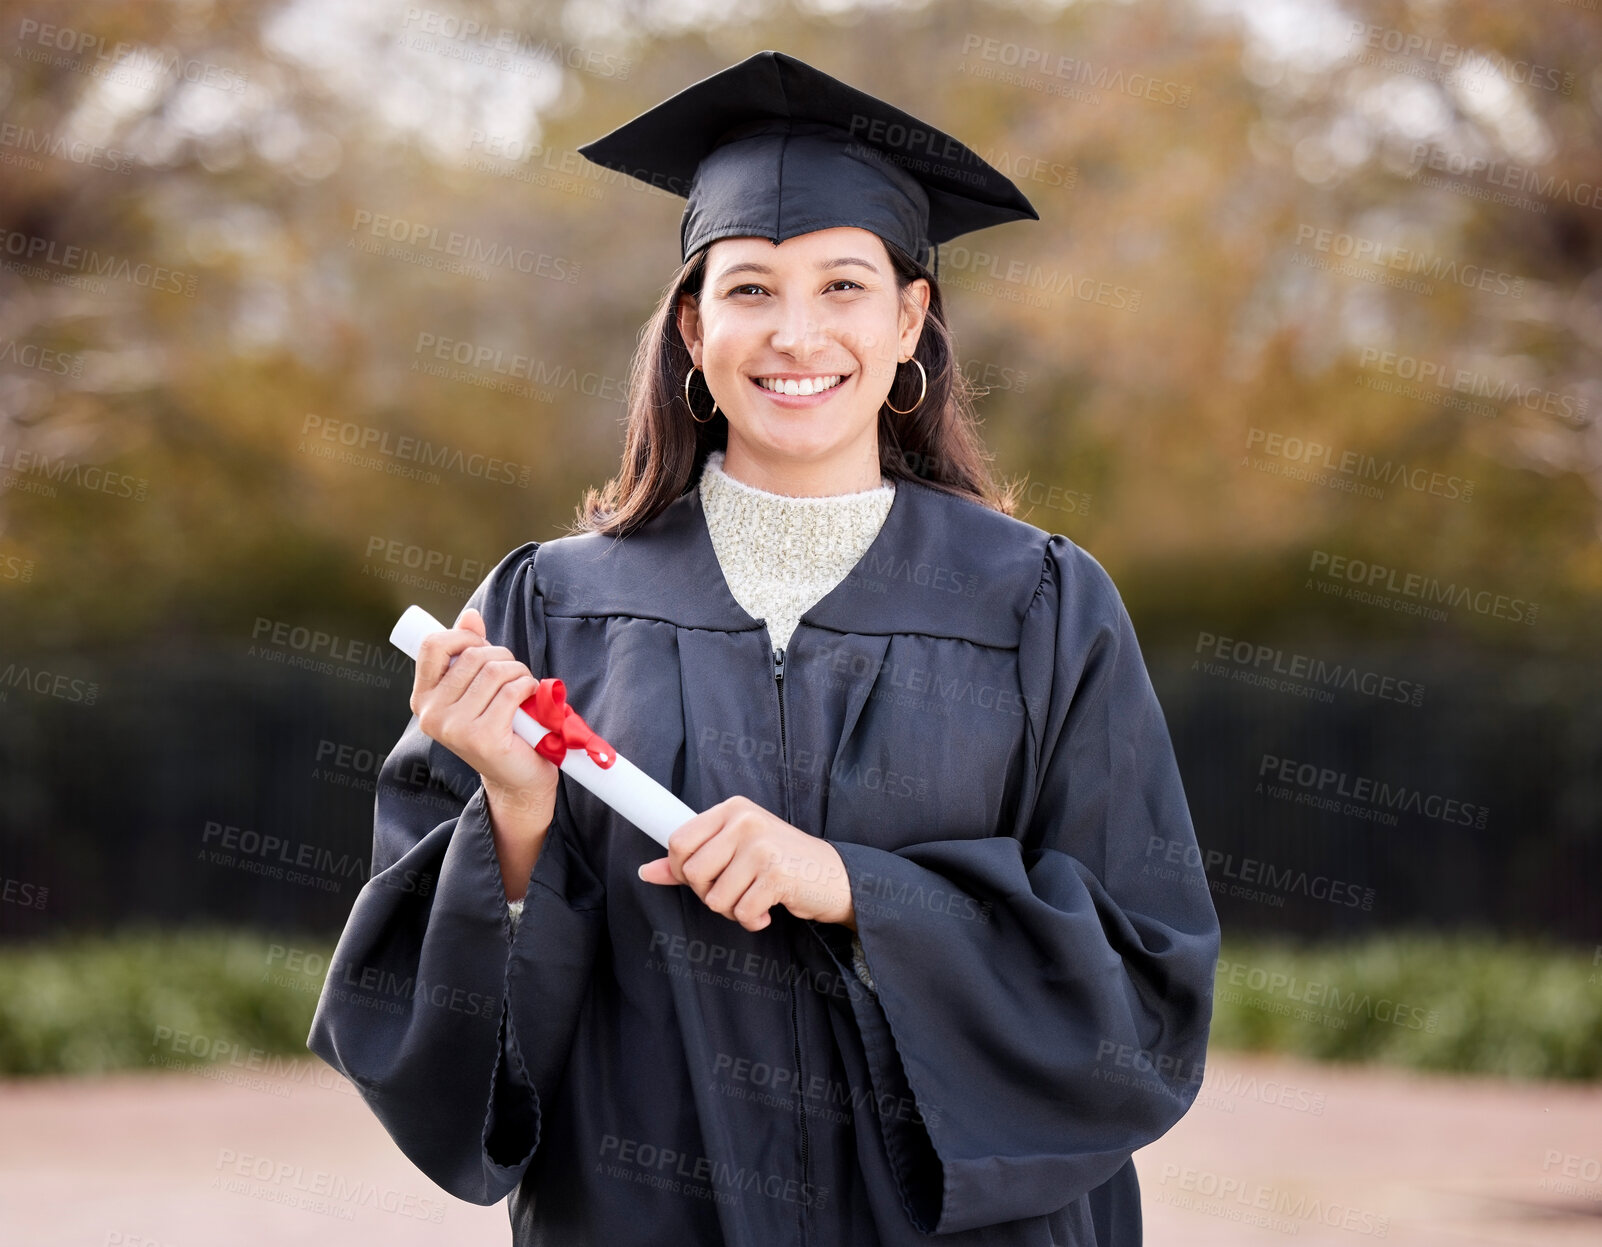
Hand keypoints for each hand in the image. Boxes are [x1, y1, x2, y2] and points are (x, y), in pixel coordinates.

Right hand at [410, 606, 558, 830]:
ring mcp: (453, 728)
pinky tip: (530, 699)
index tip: (483, 648)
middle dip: (502, 656)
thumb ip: (470, 651)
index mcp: (422, 698)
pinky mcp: (481, 737)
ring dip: (519, 673)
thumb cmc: (500, 727)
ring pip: (494, 671)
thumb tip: (470, 616)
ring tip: (523, 688)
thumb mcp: (479, 686)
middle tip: (514, 674)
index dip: (463, 637)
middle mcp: (431, 714)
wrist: (517, 778)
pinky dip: (528, 687)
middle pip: (472, 656)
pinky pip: (510, 691)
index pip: (432, 645)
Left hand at [637, 795, 855, 932]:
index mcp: (732, 809)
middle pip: (693, 873)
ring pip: (715, 898)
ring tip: (755, 899)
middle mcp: (745, 821)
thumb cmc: (781, 863)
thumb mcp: (734, 852)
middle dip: (709, 894)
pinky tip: (769, 911)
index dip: (682, 870)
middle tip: (736, 892)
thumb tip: (647, 871)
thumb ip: (691, 860)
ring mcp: (761, 846)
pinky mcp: (776, 874)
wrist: (835, 877)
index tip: (705, 879)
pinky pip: (742, 912)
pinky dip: (753, 921)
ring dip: (734, 910)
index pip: (678, 841)